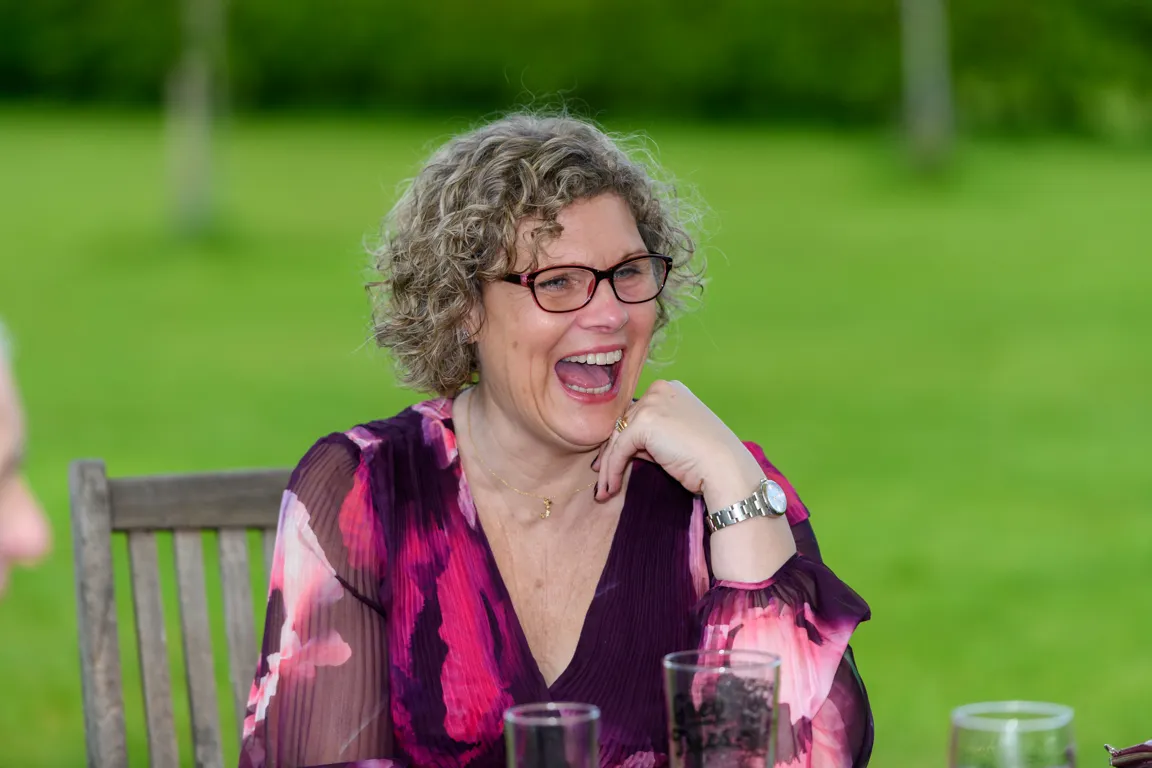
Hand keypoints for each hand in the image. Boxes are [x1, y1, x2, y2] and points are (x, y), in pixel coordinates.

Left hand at [592, 380, 763, 510]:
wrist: (724, 467)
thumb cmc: (707, 458)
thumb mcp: (675, 439)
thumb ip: (651, 438)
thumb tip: (622, 451)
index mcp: (669, 390)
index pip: (637, 414)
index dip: (623, 440)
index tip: (612, 461)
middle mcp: (658, 391)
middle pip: (624, 424)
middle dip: (611, 454)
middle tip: (603, 478)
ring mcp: (650, 404)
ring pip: (617, 438)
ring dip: (608, 467)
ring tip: (604, 491)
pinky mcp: (644, 423)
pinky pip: (618, 450)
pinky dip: (612, 470)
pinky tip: (611, 488)